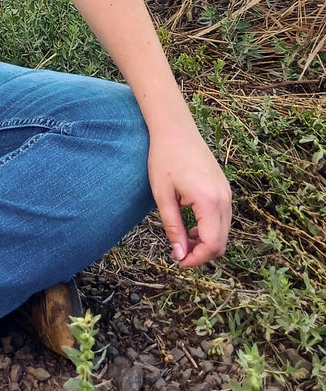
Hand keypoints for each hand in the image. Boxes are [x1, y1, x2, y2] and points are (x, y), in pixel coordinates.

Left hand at [148, 124, 231, 267]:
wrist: (175, 129)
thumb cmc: (164, 158)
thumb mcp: (162, 195)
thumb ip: (172, 226)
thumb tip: (179, 255)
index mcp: (209, 201)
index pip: (212, 244)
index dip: (197, 259)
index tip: (178, 261)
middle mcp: (224, 199)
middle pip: (222, 241)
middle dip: (202, 254)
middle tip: (178, 254)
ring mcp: (227, 193)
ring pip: (224, 231)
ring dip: (206, 241)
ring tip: (181, 240)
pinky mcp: (224, 189)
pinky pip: (223, 218)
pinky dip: (210, 228)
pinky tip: (191, 226)